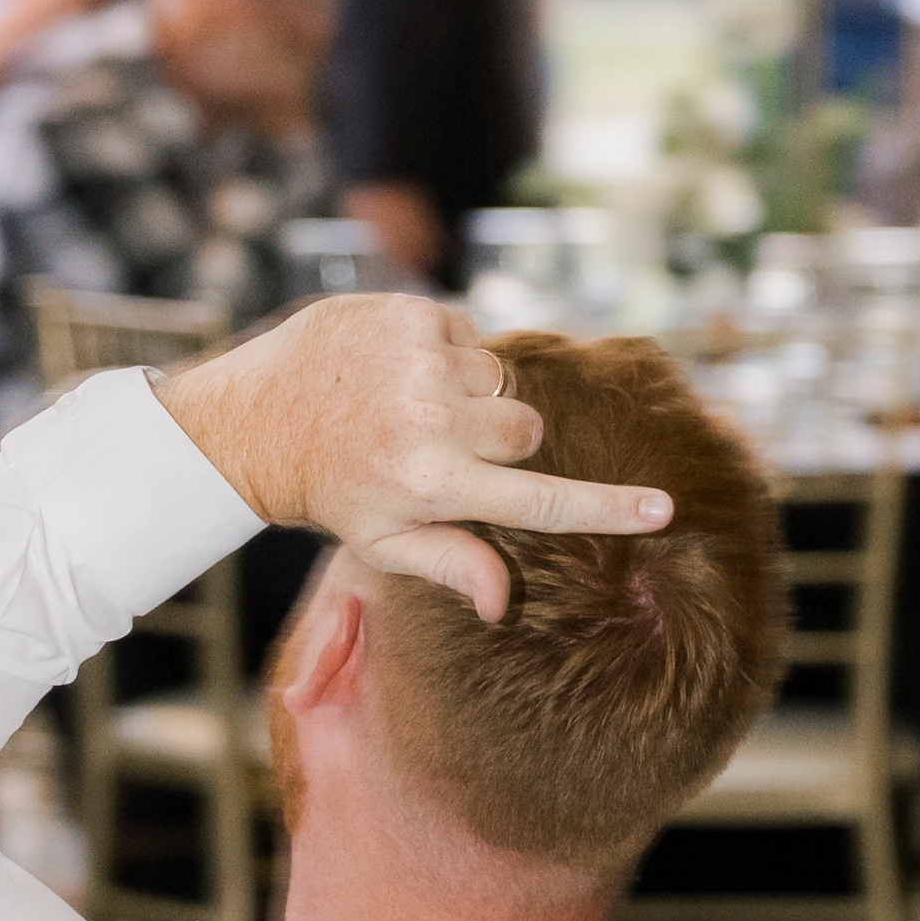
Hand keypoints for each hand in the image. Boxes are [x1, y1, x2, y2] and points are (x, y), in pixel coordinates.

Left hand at [167, 284, 672, 614]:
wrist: (257, 417)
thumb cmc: (332, 490)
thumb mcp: (385, 542)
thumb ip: (453, 563)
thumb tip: (501, 606)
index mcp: (433, 487)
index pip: (540, 502)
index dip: (607, 508)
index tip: (662, 509)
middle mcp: (431, 423)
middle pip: (525, 428)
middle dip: (500, 438)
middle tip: (444, 447)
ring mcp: (419, 362)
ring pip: (498, 378)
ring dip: (470, 391)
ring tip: (412, 406)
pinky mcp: (409, 314)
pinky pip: (466, 330)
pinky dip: (443, 349)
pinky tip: (397, 369)